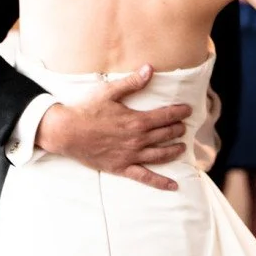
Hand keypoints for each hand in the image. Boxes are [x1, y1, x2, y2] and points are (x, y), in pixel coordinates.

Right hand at [34, 65, 192, 190]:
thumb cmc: (87, 110)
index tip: (188, 110)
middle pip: (165, 135)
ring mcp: (130, 156)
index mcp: (136, 121)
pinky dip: (161, 182)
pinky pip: (145, 177)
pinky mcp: (122, 168)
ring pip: (160, 155)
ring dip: (174, 150)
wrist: (67, 132)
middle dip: (177, 129)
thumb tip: (150, 68)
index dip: (179, 112)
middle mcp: (137, 140)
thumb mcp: (110, 92)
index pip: (165, 116)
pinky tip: (173, 186)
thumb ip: (132, 82)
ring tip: (182, 147)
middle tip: (184, 126)